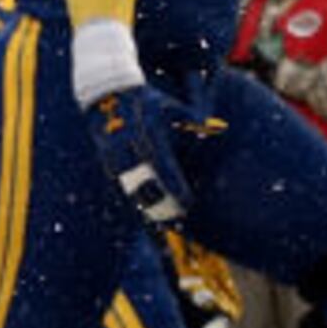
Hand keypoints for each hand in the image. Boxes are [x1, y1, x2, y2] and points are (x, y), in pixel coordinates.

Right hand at [88, 84, 194, 228]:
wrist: (108, 95)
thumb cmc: (149, 102)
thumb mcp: (172, 106)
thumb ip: (194, 120)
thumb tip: (219, 127)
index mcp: (148, 129)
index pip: (162, 163)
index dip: (175, 185)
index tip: (188, 203)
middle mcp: (129, 144)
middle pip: (145, 183)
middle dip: (160, 206)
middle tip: (178, 222)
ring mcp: (115, 155)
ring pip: (129, 190)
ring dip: (144, 212)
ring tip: (162, 232)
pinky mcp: (107, 164)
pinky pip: (119, 191)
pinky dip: (132, 208)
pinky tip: (144, 223)